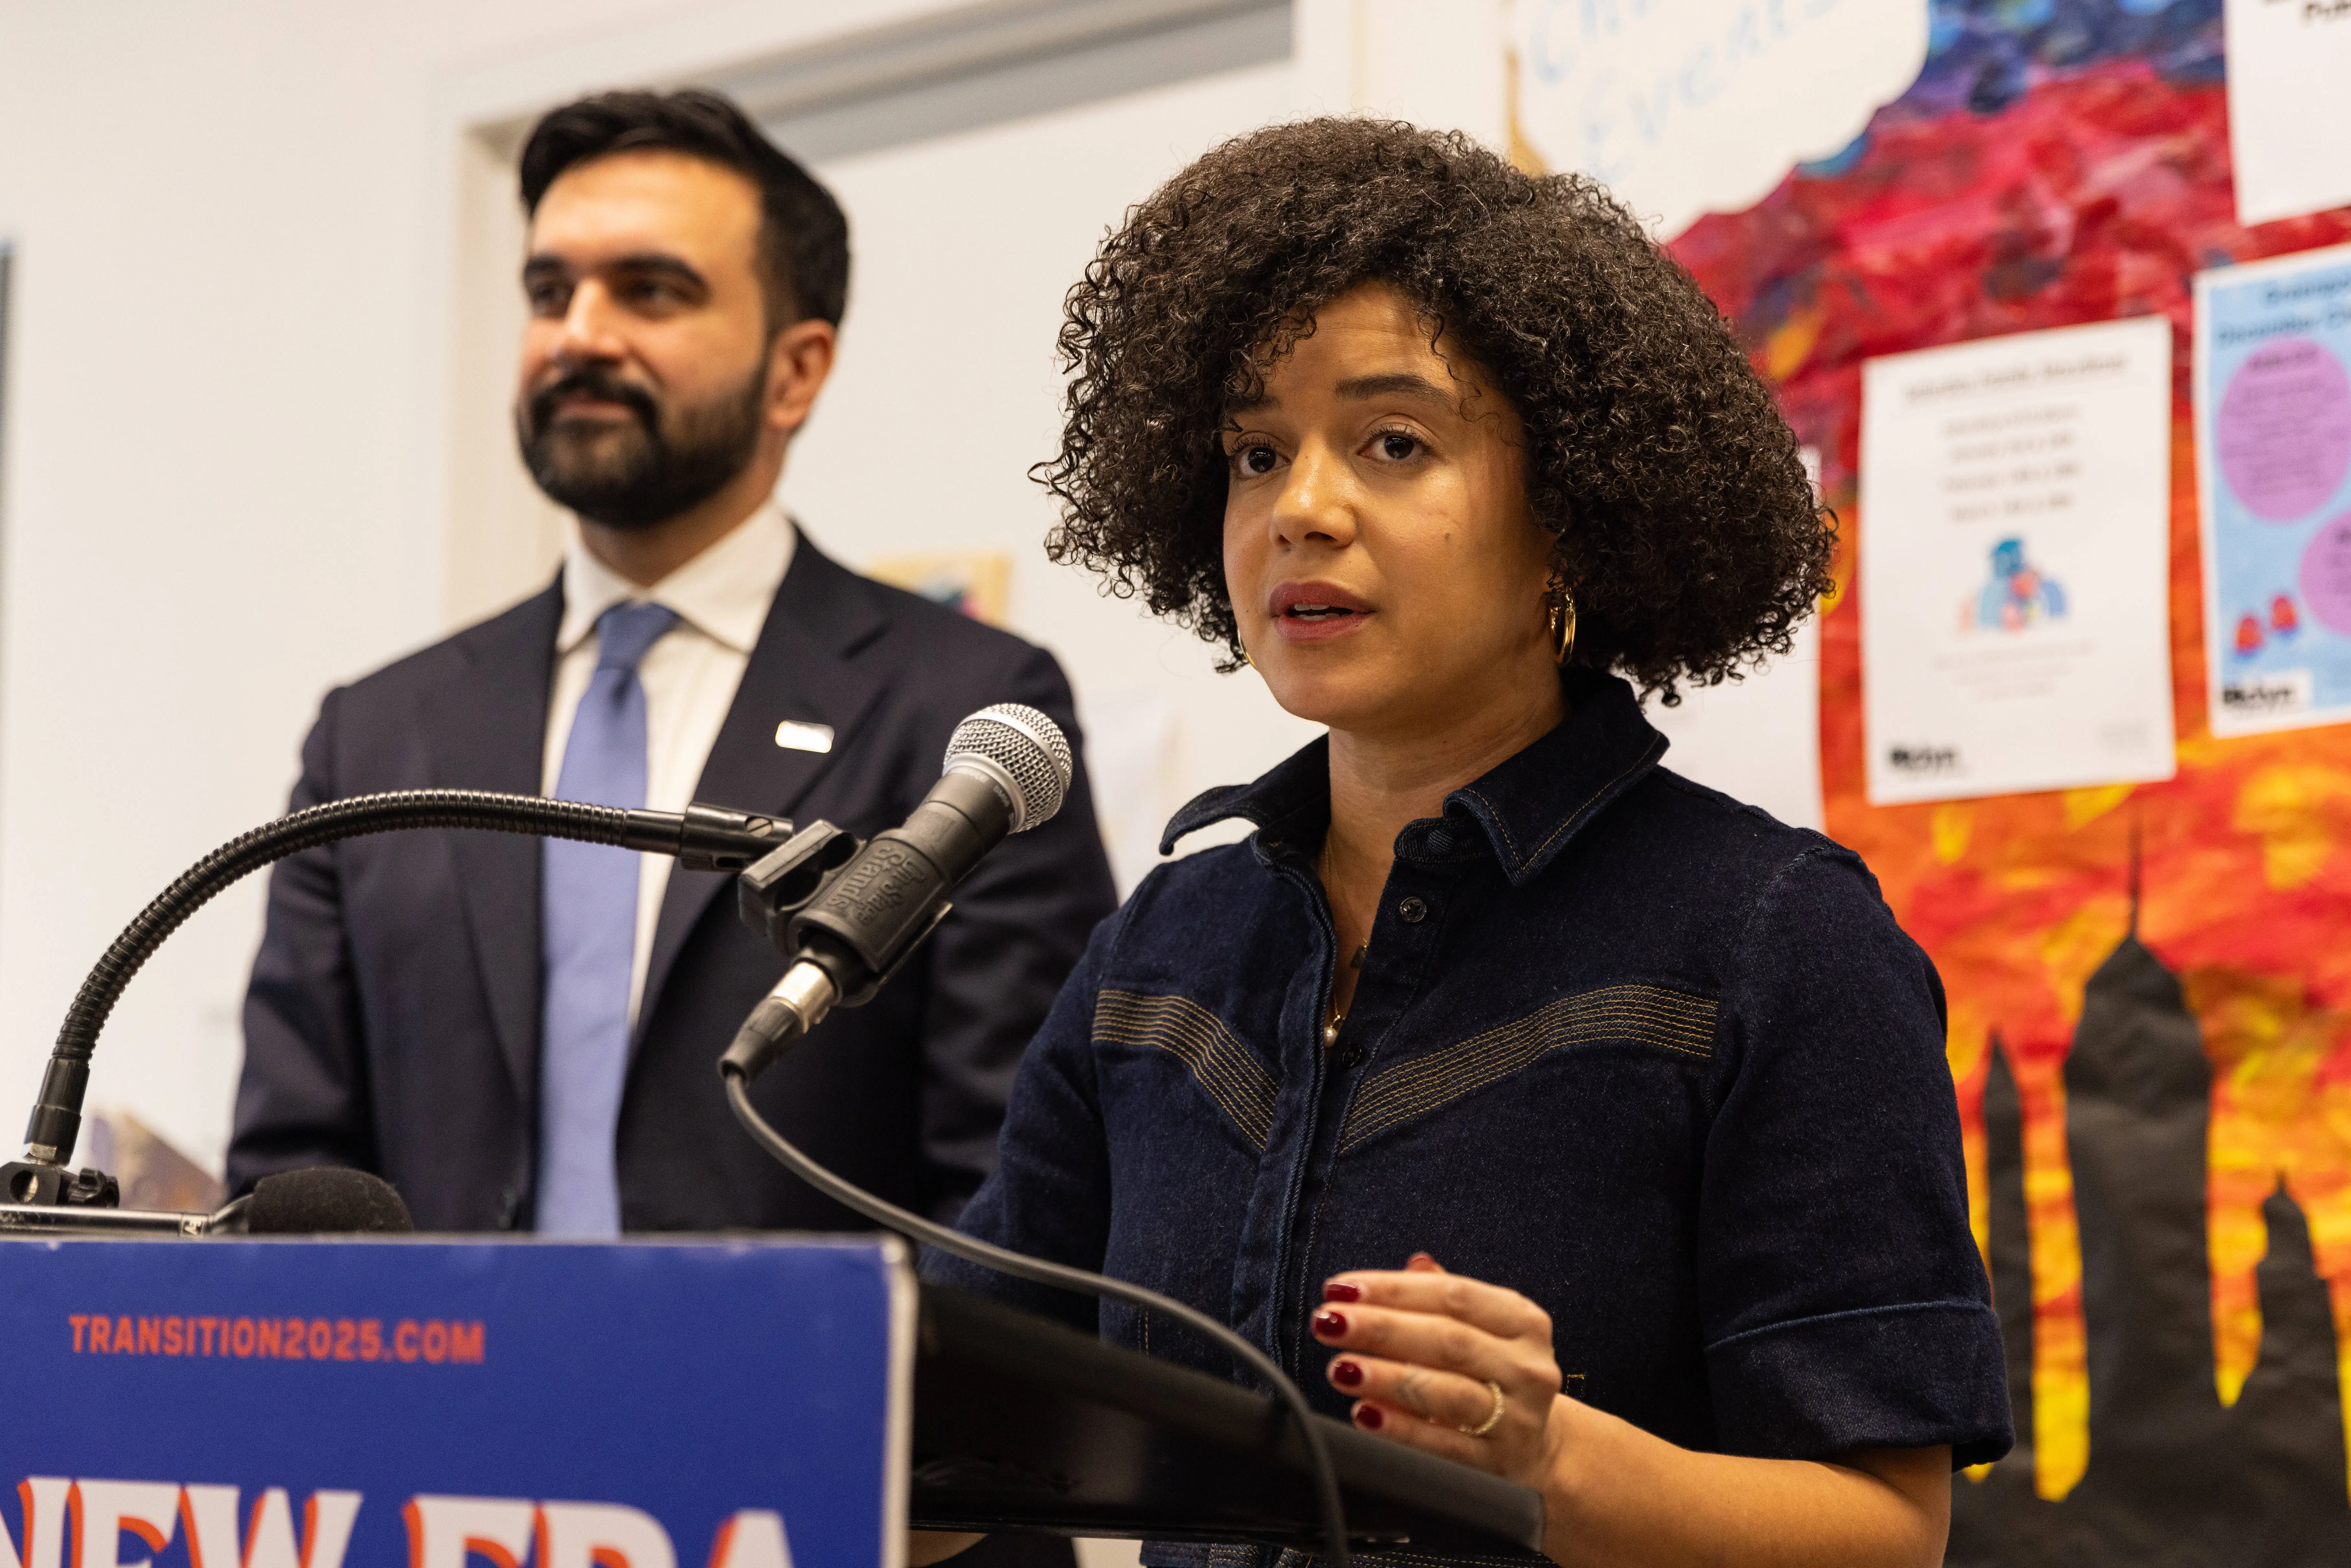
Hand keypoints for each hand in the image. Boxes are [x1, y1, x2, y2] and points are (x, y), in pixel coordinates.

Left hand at [1309, 1252, 1566, 1489]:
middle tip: (1328, 1322)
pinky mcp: (1496, 1465)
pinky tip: (1366, 1413)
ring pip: (1447, 1393)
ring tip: (1340, 1367)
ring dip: (1386, 1378)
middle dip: (1380, 1328)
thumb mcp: (1482, 1330)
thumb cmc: (1494, 1376)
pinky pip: (1443, 1446)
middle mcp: (1526, 1367)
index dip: (1392, 1289)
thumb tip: (1413, 1264)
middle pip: (1447, 1340)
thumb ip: (1444, 1298)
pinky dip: (1401, 1428)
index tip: (1340, 1289)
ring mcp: (1516, 1419)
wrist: (1536, 1449)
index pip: (1453, 1295)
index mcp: (1523, 1322)